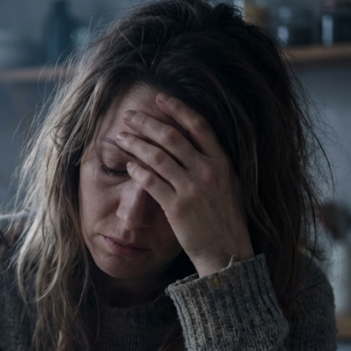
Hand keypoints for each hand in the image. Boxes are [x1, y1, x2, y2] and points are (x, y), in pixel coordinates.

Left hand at [115, 93, 253, 276]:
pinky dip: (138, 171)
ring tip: (121, 137)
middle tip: (128, 115)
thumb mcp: (230, 185)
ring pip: (157, 157)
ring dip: (136, 144)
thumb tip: (195, 142)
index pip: (199, 125)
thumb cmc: (226, 220)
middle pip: (172, 137)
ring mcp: (192, 189)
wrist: (227, 252)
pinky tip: (128, 165)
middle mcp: (208, 171)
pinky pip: (151, 183)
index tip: (160, 98)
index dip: (178, 109)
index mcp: (223, 162)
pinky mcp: (177, 207)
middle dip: (146, 122)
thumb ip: (214, 163)